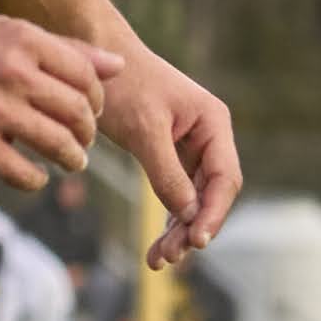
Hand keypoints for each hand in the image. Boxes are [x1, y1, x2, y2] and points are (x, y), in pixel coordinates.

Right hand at [0, 0, 107, 183]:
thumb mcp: (4, 32)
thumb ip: (63, 49)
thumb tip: (118, 66)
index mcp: (24, 40)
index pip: (88, 77)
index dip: (97, 100)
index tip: (89, 112)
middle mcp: (13, 74)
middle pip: (79, 113)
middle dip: (88, 133)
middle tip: (81, 141)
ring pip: (59, 146)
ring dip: (72, 159)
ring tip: (70, 161)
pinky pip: (26, 173)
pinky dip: (37, 179)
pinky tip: (33, 174)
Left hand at [96, 45, 244, 269]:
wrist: (96, 59)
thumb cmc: (123, 86)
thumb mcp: (144, 130)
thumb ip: (167, 172)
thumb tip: (187, 215)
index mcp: (213, 123)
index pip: (224, 177)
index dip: (213, 213)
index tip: (196, 241)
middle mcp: (209, 136)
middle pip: (211, 194)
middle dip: (192, 228)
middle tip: (167, 257)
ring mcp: (191, 147)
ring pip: (194, 200)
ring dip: (178, 231)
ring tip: (157, 260)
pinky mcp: (170, 156)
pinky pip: (176, 194)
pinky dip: (167, 219)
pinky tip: (157, 246)